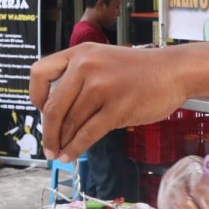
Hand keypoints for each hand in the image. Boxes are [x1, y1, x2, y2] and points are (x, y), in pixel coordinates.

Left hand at [29, 43, 184, 161]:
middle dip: (48, 133)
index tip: (40, 111)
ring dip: (62, 143)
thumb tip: (58, 113)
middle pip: (53, 107)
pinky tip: (71, 155)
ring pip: (70, 123)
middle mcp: (86, 67)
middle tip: (48, 147)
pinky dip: (75, 148)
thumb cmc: (141, 70)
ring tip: (61, 154)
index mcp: (80, 53)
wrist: (174, 71)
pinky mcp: (117, 107)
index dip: (35, 97)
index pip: (39, 72)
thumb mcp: (104, 60)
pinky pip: (88, 133)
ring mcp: (102, 87)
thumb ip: (81, 77)